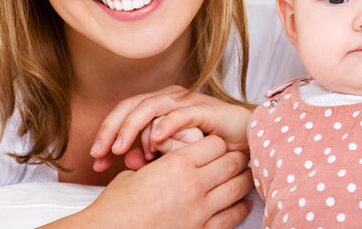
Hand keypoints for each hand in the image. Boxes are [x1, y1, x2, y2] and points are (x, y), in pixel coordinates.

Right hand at [44, 136, 253, 228]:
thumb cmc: (115, 207)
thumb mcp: (136, 174)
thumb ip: (160, 164)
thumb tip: (165, 161)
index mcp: (176, 165)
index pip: (214, 144)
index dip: (217, 143)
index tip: (218, 146)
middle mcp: (193, 185)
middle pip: (230, 163)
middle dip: (236, 157)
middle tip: (240, 156)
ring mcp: (200, 211)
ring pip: (236, 188)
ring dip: (243, 179)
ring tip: (246, 175)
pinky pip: (231, 218)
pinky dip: (240, 208)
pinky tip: (242, 203)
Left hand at [90, 85, 251, 170]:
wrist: (247, 138)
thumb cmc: (212, 143)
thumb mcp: (175, 153)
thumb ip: (152, 154)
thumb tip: (128, 160)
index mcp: (160, 104)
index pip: (125, 113)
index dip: (107, 134)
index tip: (96, 161)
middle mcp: (170, 97)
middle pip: (131, 106)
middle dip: (111, 130)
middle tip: (99, 154)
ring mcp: (187, 101)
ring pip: (150, 107)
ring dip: (132, 128)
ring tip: (120, 149)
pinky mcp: (205, 109)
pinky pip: (181, 114)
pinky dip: (166, 125)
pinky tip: (155, 140)